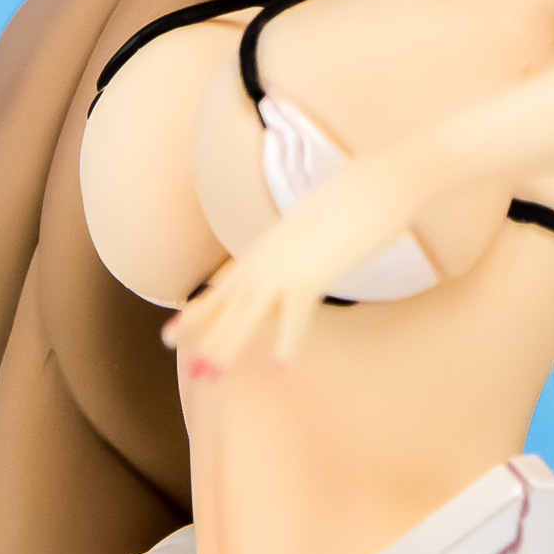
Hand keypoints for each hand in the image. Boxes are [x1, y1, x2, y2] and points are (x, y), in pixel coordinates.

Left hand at [164, 142, 437, 372]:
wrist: (382, 176)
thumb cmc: (360, 200)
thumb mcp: (318, 226)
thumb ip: (301, 248)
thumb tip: (299, 266)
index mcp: (269, 245)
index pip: (223, 285)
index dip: (197, 311)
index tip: (171, 334)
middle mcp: (269, 255)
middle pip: (228, 303)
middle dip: (204, 337)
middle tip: (187, 372)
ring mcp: (287, 263)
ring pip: (248, 313)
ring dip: (227, 346)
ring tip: (210, 377)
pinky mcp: (314, 271)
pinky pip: (294, 315)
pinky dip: (286, 344)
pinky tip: (279, 371)